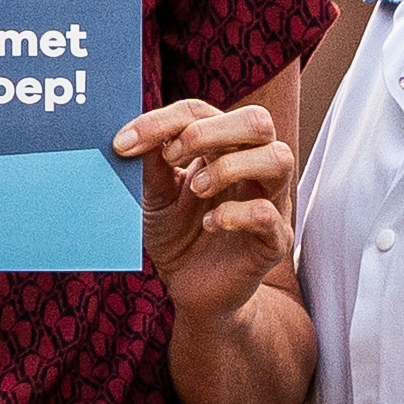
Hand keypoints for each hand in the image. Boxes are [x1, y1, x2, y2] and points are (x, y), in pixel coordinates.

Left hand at [120, 96, 296, 316]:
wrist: (192, 292)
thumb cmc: (177, 238)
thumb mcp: (155, 197)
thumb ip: (151, 165)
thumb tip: (135, 133)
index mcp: (224, 149)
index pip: (202, 112)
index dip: (162, 120)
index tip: (124, 143)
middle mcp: (253, 168)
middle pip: (257, 121)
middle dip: (209, 131)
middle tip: (171, 155)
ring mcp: (270, 202)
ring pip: (279, 157)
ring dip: (230, 166)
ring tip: (198, 190)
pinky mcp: (274, 240)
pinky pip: (268, 215)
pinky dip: (235, 214)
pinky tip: (210, 223)